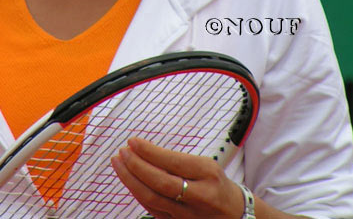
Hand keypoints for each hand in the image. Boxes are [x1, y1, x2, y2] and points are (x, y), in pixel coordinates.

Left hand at [111, 138, 243, 218]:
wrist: (233, 214)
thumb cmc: (216, 184)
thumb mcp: (206, 164)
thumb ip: (178, 161)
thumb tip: (144, 151)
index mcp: (207, 174)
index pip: (172, 162)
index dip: (149, 152)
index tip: (132, 141)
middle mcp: (199, 197)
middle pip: (160, 183)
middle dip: (136, 166)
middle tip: (122, 152)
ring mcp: (188, 215)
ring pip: (152, 199)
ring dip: (131, 180)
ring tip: (119, 163)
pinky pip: (152, 209)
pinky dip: (138, 193)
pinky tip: (129, 180)